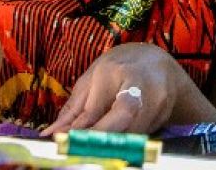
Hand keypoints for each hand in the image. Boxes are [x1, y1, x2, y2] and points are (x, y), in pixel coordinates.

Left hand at [45, 42, 190, 134]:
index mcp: (113, 71)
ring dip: (115, 143)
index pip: (95, 108)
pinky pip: (143, 134)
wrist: (156, 63)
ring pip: (134, 131)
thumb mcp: (91, 80)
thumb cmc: (117, 69)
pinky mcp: (165, 113)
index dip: (81, 131)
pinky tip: (118, 141)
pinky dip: (128, 141)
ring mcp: (157, 98)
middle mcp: (138, 83)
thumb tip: (50, 135)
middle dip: (103, 138)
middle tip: (84, 151)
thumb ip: (73, 110)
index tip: (66, 145)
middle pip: (123, 116)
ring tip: (98, 148)